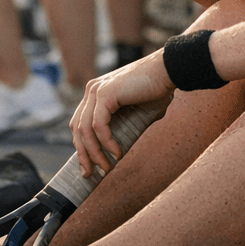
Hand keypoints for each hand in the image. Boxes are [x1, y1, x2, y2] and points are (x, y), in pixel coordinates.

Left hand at [68, 52, 173, 177]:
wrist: (167, 71)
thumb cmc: (156, 90)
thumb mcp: (136, 112)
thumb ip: (125, 126)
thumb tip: (119, 150)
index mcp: (96, 92)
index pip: (79, 123)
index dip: (81, 146)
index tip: (87, 166)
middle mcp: (92, 90)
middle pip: (77, 128)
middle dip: (83, 154)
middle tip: (90, 174)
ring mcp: (96, 90)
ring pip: (85, 130)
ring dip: (94, 153)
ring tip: (106, 168)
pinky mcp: (105, 93)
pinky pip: (99, 125)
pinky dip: (106, 142)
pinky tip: (116, 153)